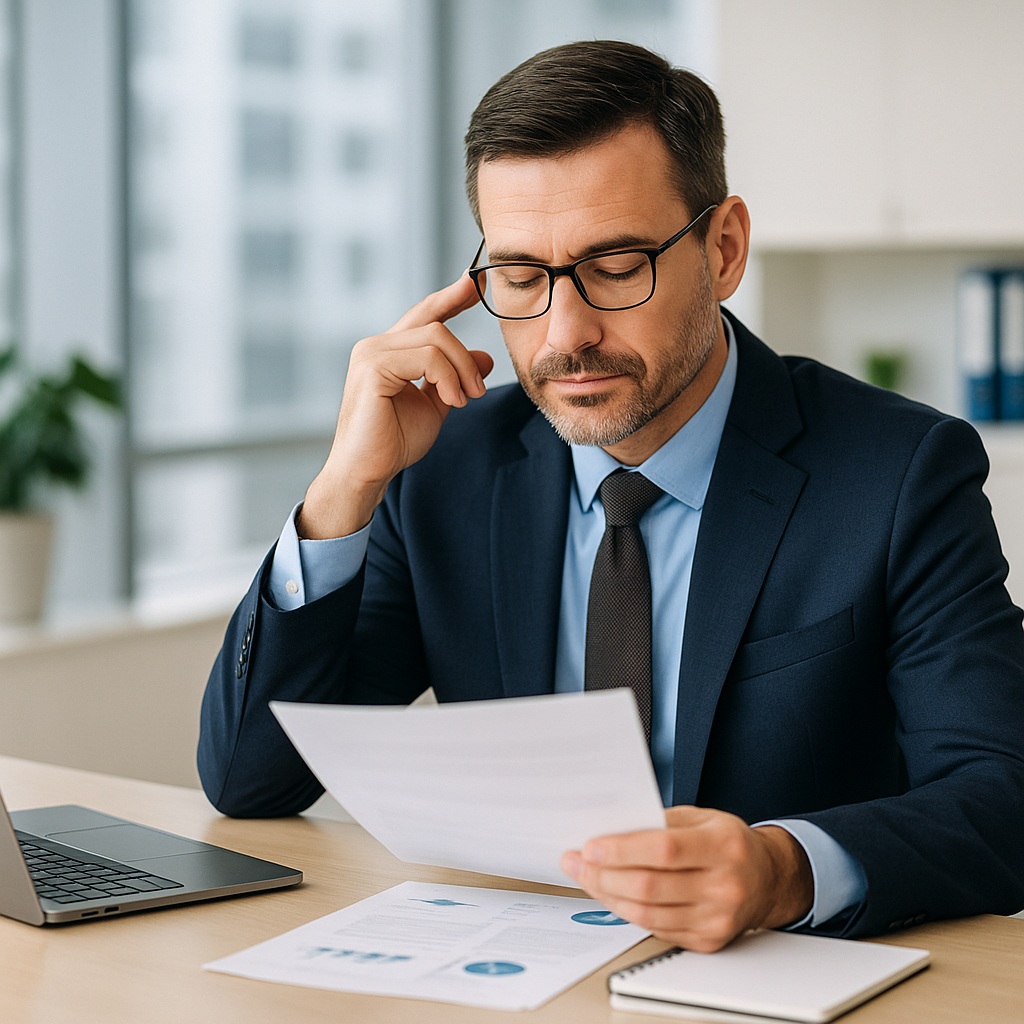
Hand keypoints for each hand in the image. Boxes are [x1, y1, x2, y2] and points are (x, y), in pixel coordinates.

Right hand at [299, 274, 493, 538]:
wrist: (368, 472)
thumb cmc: (394, 443)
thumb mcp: (436, 404)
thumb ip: (455, 378)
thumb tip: (483, 357)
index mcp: (388, 351)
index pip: (424, 314)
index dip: (452, 297)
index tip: (477, 283)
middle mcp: (376, 345)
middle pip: (435, 324)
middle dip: (465, 355)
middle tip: (479, 389)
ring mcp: (372, 354)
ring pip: (435, 338)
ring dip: (461, 370)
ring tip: (465, 399)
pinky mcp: (374, 368)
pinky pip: (426, 357)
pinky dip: (448, 378)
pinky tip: (452, 401)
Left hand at [560, 806, 812, 951]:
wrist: (768, 879)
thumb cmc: (727, 843)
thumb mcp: (701, 818)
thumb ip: (660, 822)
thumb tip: (609, 829)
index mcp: (723, 845)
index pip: (664, 850)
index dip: (622, 850)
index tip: (590, 846)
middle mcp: (724, 885)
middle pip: (650, 886)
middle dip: (603, 875)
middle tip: (576, 862)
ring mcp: (717, 919)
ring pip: (647, 914)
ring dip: (607, 895)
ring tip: (585, 878)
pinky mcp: (708, 941)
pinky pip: (655, 930)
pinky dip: (626, 912)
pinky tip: (610, 895)